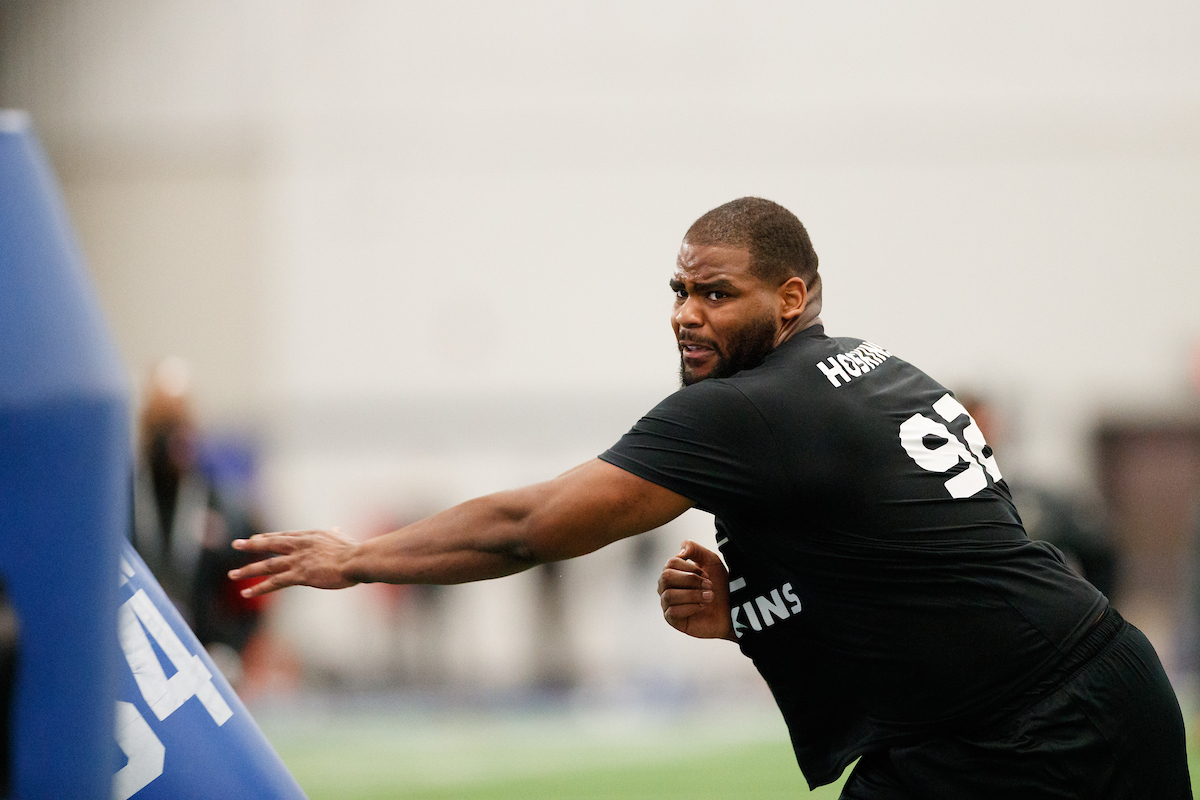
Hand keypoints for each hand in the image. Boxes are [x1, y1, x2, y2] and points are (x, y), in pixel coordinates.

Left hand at [229, 528, 360, 597]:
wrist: (357, 560)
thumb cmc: (354, 551)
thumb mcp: (342, 539)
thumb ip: (334, 535)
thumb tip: (336, 530)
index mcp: (309, 536)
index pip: (283, 535)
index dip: (268, 537)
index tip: (256, 538)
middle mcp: (300, 546)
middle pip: (270, 544)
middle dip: (251, 545)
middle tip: (236, 544)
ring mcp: (298, 561)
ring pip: (267, 565)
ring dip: (248, 570)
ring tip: (232, 574)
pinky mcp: (300, 576)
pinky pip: (275, 582)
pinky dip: (259, 587)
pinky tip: (247, 592)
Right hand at [658, 539, 732, 639]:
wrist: (732, 609)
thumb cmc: (720, 586)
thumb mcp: (710, 560)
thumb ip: (694, 549)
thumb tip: (680, 549)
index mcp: (674, 572)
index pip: (671, 563)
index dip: (691, 567)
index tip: (706, 574)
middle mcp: (666, 587)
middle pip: (666, 577)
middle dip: (691, 580)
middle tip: (709, 585)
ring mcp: (668, 603)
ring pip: (669, 595)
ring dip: (693, 595)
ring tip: (709, 597)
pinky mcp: (672, 620)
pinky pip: (672, 612)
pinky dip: (691, 607)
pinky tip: (702, 607)